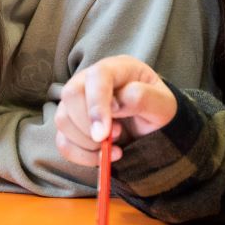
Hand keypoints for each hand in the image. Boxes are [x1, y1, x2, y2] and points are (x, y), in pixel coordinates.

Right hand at [54, 56, 176, 166]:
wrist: (152, 123)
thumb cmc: (157, 107)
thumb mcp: (162, 103)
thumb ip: (140, 98)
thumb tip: (113, 106)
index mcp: (116, 68)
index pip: (96, 77)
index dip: (96, 105)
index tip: (103, 135)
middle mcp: (89, 80)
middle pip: (70, 95)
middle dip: (88, 125)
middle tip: (114, 137)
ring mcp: (77, 101)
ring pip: (62, 119)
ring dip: (86, 142)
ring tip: (113, 145)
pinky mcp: (71, 123)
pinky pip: (63, 141)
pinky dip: (81, 155)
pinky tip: (102, 156)